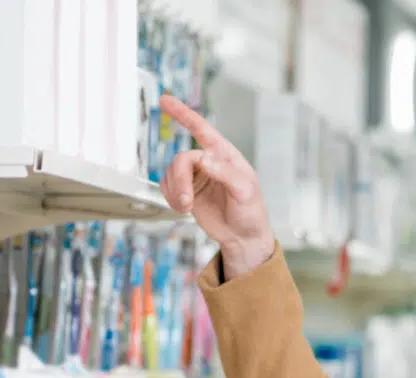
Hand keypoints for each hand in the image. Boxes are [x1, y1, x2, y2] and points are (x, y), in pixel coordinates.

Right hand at [158, 95, 274, 278]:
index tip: (164, 100)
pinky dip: (170, 197)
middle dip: (180, 180)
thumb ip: (225, 173)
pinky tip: (183, 208)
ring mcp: (196, 177)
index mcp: (225, 155)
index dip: (183, 114)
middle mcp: (209, 162)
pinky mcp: (186, 191)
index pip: (202, 129)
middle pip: (182, 159)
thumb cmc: (251, 212)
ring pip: (171, 173)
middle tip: (186, 201)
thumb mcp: (245, 191)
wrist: (243, 238)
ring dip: (175, 191)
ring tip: (187, 207)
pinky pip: (166, 187)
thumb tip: (203, 159)